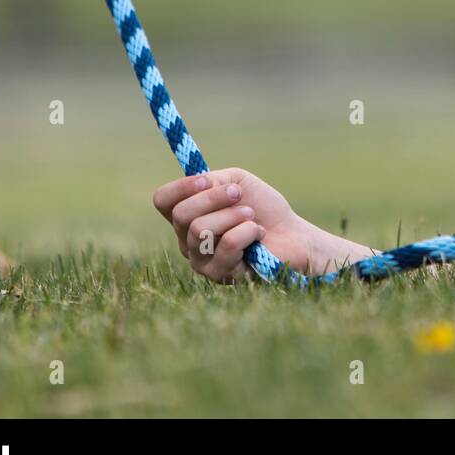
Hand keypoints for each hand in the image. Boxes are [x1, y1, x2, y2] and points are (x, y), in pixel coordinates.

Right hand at [152, 167, 315, 282]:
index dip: (180, 188)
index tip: (206, 179)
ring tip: (252, 216)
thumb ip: (213, 180)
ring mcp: (200, 260)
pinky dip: (248, 232)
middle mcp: (187, 239)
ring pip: (201, 230)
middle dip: (215, 198)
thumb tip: (199, 185)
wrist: (292, 233)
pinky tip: (258, 235)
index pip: (162, 200)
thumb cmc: (263, 207)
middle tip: (239, 194)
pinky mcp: (219, 275)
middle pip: (181, 214)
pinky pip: (227, 245)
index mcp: (187, 215)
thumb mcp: (237, 181)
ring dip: (234, 215)